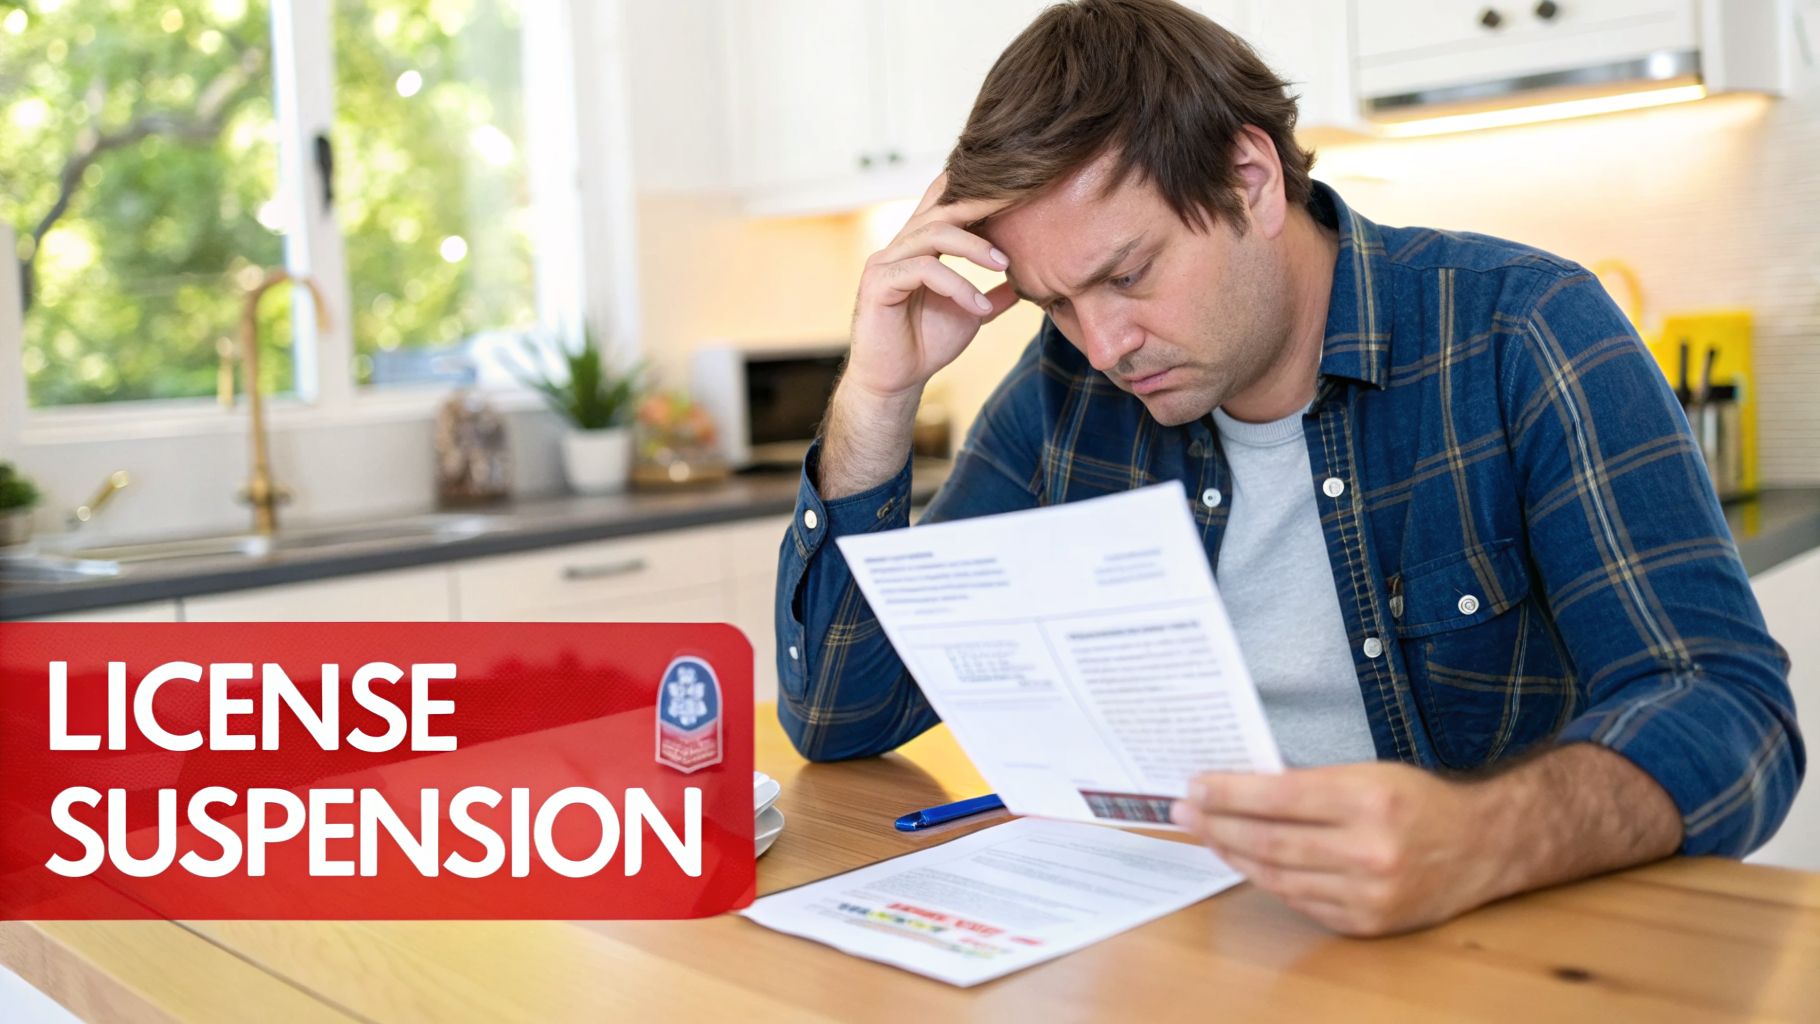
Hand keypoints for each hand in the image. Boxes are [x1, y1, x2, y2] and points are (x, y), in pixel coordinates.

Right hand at [843, 173, 1019, 401]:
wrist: (896, 381)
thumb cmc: (927, 343)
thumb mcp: (972, 313)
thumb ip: (996, 293)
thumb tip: (1028, 282)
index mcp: (920, 244)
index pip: (947, 201)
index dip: (979, 191)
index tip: (1021, 191)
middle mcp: (901, 245)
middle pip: (942, 206)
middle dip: (982, 203)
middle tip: (1020, 202)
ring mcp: (886, 261)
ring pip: (933, 233)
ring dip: (974, 247)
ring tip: (1005, 266)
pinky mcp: (878, 283)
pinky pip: (923, 270)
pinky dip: (957, 286)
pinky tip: (980, 307)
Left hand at [1170, 762, 1506, 936]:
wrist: (1484, 846)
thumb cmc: (1420, 800)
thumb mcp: (1370, 773)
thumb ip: (1310, 783)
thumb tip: (1238, 789)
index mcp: (1370, 799)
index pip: (1278, 797)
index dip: (1228, 794)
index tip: (1194, 787)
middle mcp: (1370, 849)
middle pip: (1270, 840)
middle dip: (1217, 825)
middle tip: (1183, 812)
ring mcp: (1369, 892)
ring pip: (1279, 876)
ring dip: (1234, 854)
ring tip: (1207, 835)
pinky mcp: (1369, 922)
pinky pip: (1301, 902)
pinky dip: (1268, 881)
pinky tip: (1246, 862)